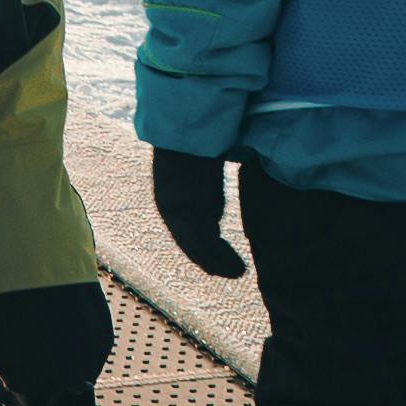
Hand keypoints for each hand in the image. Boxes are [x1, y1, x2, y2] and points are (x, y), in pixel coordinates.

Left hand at [151, 149, 244, 279]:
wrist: (185, 133)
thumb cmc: (193, 140)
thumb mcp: (196, 163)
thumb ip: (204, 179)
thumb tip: (218, 179)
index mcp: (168, 198)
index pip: (183, 231)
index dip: (198, 248)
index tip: (213, 260)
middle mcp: (171, 209)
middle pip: (190, 245)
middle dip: (210, 260)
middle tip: (229, 271)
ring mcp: (182, 215)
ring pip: (201, 249)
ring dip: (219, 264)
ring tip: (237, 273)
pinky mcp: (194, 215)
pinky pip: (210, 246)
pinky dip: (223, 260)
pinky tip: (237, 268)